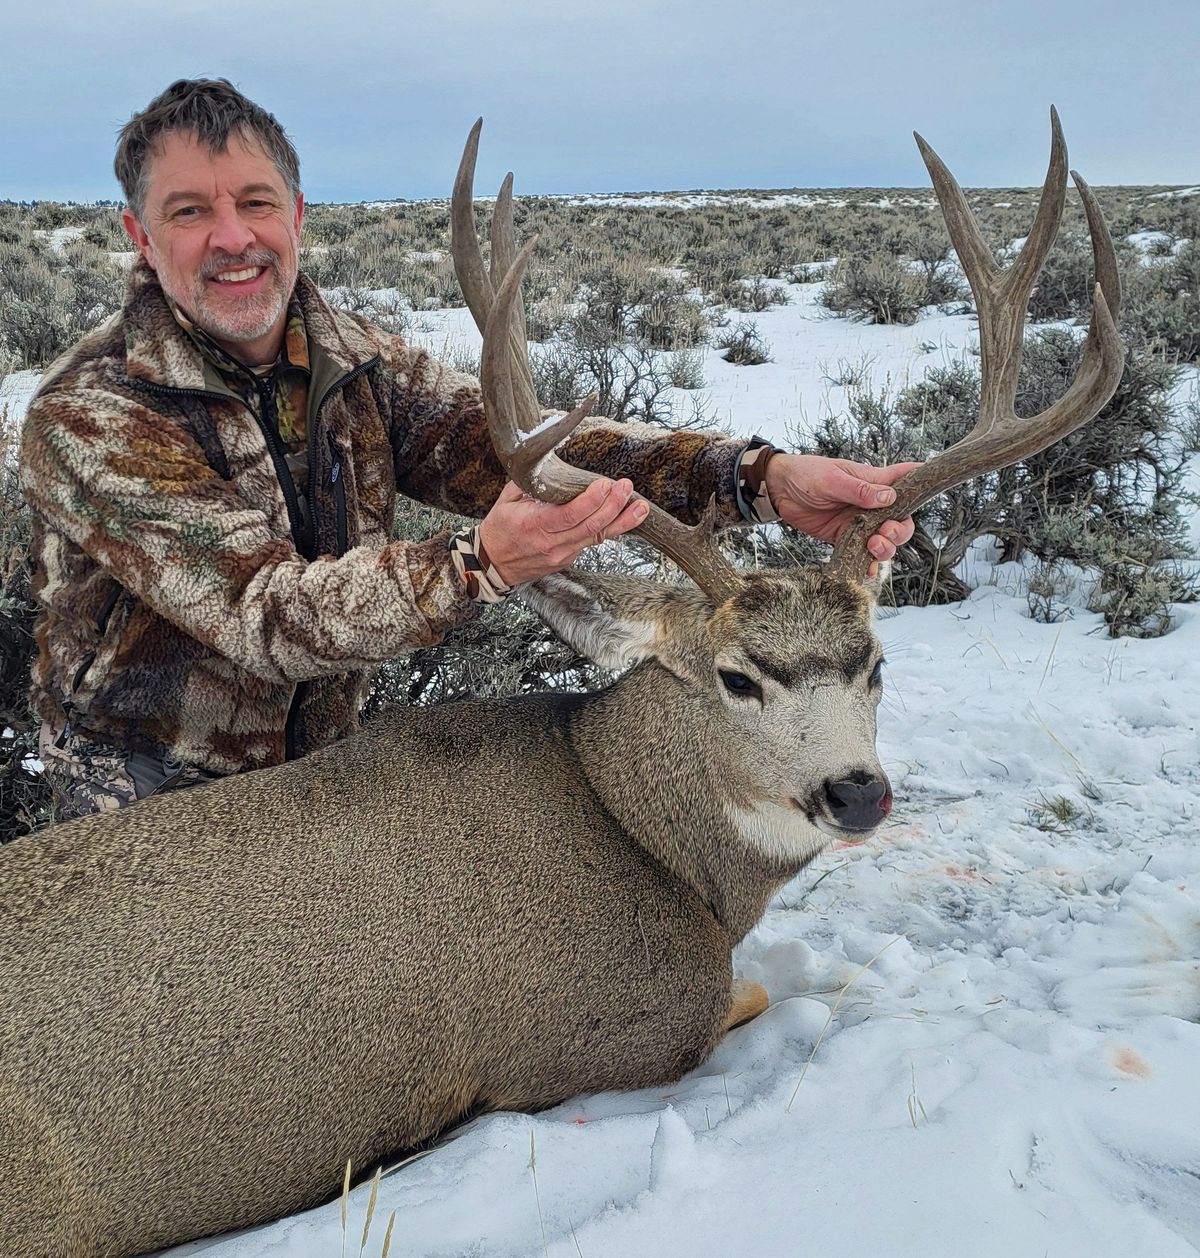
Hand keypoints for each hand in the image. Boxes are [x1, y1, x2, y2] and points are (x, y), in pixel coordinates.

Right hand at [478, 478, 647, 586]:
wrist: (491, 564)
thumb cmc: (499, 529)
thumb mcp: (507, 500)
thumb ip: (531, 482)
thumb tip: (551, 462)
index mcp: (534, 526)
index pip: (568, 514)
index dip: (590, 501)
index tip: (604, 484)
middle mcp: (551, 544)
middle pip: (589, 526)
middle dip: (612, 506)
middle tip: (626, 487)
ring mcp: (561, 555)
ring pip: (597, 537)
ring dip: (621, 521)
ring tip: (640, 507)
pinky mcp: (568, 559)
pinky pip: (592, 542)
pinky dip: (610, 529)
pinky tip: (626, 518)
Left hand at [765, 454, 920, 571]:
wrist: (779, 490)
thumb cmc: (807, 474)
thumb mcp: (832, 478)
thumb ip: (860, 489)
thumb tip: (889, 498)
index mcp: (874, 481)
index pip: (907, 478)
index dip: (923, 483)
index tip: (933, 488)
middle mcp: (872, 504)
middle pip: (902, 520)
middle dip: (900, 531)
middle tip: (884, 533)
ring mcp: (860, 522)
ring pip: (885, 540)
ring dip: (886, 548)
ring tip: (873, 547)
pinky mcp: (844, 538)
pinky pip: (861, 554)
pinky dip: (866, 563)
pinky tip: (865, 569)